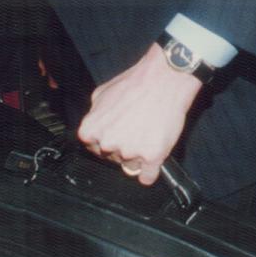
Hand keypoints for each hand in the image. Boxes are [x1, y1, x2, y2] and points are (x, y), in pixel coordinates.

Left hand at [77, 42, 202, 184]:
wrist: (164, 79)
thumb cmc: (135, 83)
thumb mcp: (101, 93)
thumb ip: (94, 115)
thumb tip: (95, 128)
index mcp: (91, 130)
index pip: (93, 149)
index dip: (106, 141)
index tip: (117, 134)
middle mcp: (107, 144)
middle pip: (112, 158)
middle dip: (122, 148)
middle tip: (135, 130)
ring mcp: (129, 152)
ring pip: (131, 166)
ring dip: (138, 157)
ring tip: (148, 133)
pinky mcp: (152, 157)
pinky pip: (148, 177)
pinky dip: (151, 171)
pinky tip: (154, 157)